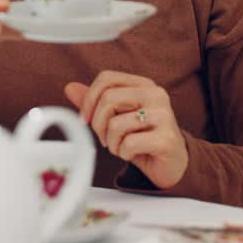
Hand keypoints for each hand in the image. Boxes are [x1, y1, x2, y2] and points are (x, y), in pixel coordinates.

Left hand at [64, 70, 188, 188]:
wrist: (172, 164)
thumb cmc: (143, 138)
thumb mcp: (117, 118)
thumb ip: (96, 102)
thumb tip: (70, 87)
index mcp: (144, 85)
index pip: (107, 78)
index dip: (89, 99)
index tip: (85, 119)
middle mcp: (156, 95)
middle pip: (108, 98)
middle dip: (98, 124)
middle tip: (104, 138)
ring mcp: (164, 115)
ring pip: (116, 124)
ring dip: (111, 142)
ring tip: (121, 147)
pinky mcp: (166, 138)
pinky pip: (129, 143)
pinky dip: (124, 153)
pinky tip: (132, 154)